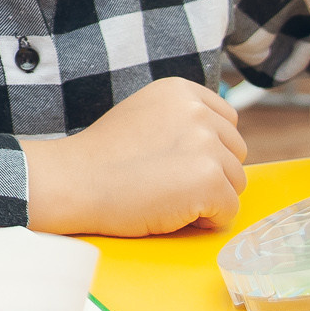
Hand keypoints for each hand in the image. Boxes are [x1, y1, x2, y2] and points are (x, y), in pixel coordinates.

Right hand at [20, 77, 245, 235]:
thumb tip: (217, 143)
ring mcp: (205, 145)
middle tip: (167, 181)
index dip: (206, 148)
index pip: (227, 121)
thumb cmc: (103, 157)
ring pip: (235, 183)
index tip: (175, 159)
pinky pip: (229, 211)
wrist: (74, 181)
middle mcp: (198, 111)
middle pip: (235, 152)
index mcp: (182, 90)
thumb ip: (181, 118)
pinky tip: (172, 212)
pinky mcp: (208, 180)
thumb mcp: (144, 114)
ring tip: (167, 196)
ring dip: (208, 197)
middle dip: (211, 172)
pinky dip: (207, 220)